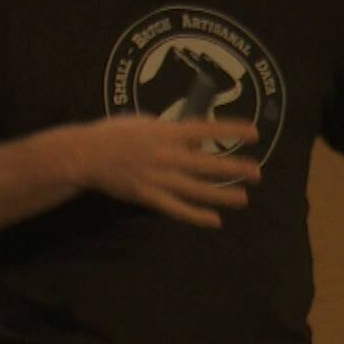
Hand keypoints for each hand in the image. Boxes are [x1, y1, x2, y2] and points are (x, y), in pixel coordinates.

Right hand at [71, 115, 261, 226]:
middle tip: (257, 172)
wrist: (86, 155)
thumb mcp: (145, 122)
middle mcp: (168, 155)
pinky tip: (214, 221)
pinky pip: (177, 209)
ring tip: (244, 199)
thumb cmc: (116, 133)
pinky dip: (196, 216)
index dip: (232, 131)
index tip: (255, 134)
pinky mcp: (149, 197)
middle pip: (209, 164)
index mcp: (168, 132)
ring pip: (198, 189)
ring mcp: (159, 178)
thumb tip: (197, 139)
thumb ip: (172, 130)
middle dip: (235, 168)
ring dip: (222, 195)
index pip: (207, 130)